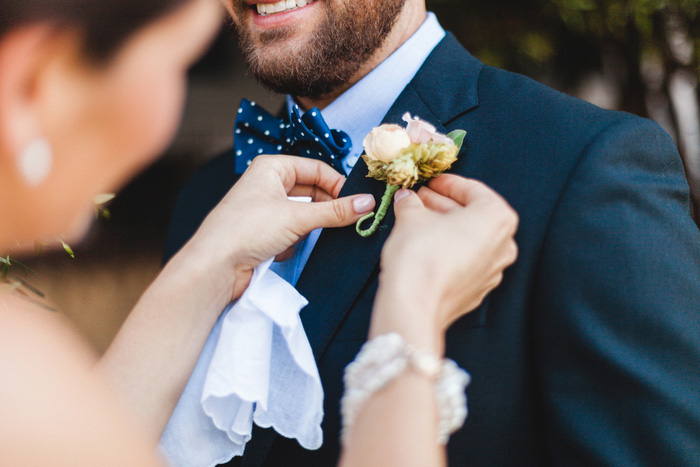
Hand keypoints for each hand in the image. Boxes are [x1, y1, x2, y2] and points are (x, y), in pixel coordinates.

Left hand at [187, 155, 374, 299]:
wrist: (214, 266)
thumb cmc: (246, 229)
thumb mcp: (297, 217)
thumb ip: (335, 211)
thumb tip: (367, 203)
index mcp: (272, 167)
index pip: (316, 169)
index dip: (338, 184)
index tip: (357, 202)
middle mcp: (267, 184)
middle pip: (311, 192)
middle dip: (324, 209)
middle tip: (347, 221)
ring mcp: (265, 209)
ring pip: (302, 215)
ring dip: (304, 228)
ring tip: (298, 237)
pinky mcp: (263, 233)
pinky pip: (291, 233)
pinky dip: (291, 242)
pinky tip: (279, 250)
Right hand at [372, 174, 517, 351]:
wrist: (415, 305)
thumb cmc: (420, 254)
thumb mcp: (411, 216)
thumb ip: (412, 202)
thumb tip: (407, 198)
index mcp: (497, 218)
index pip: (473, 190)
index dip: (447, 183)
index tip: (430, 181)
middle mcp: (504, 245)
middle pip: (473, 216)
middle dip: (444, 205)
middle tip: (420, 199)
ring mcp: (493, 271)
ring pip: (470, 239)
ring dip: (445, 227)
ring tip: (418, 220)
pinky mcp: (478, 290)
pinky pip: (466, 261)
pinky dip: (449, 250)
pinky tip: (425, 245)